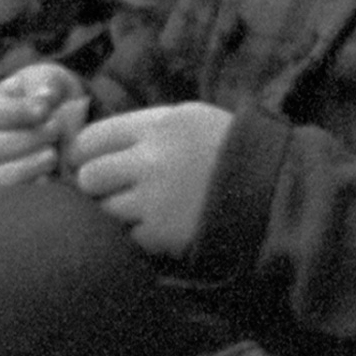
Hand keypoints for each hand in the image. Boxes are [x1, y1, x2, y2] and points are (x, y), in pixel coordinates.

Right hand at [0, 62, 85, 196]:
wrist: (77, 131)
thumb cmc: (59, 101)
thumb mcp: (54, 81)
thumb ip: (45, 83)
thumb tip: (44, 97)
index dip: (15, 111)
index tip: (45, 110)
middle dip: (22, 141)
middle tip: (56, 131)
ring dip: (21, 169)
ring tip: (53, 157)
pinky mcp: (5, 196)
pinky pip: (1, 203)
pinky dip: (26, 192)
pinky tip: (49, 181)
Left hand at [65, 99, 236, 262]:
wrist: (272, 187)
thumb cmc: (227, 148)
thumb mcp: (189, 120)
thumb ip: (144, 129)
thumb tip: (96, 145)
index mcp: (157, 125)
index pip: (91, 138)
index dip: (83, 154)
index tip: (86, 162)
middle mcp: (150, 159)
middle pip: (89, 176)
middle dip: (95, 185)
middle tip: (109, 189)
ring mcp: (154, 199)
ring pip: (105, 209)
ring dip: (117, 211)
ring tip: (142, 208)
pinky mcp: (161, 232)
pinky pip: (129, 235)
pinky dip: (139, 233)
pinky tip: (161, 224)